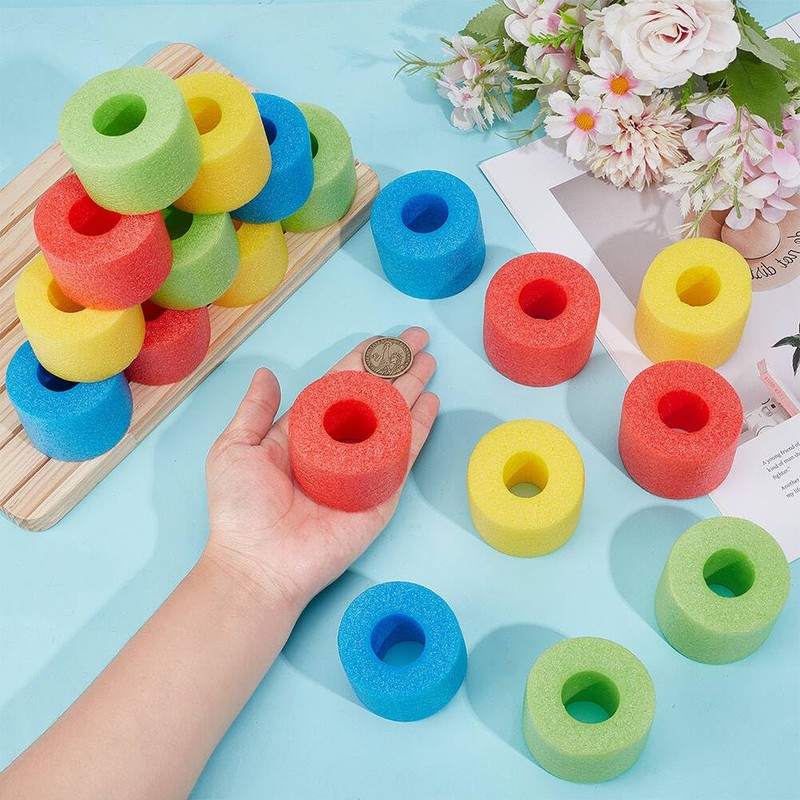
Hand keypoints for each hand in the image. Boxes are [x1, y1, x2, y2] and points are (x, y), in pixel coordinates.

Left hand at [203, 327, 438, 612]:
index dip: (362, 361)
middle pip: (373, 397)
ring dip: (411, 389)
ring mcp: (362, 469)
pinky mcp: (380, 493)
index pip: (340, 387)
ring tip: (429, 362)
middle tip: (418, 340)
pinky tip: (429, 403)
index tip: (382, 340)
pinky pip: (403, 455)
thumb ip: (255, 411)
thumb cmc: (241, 508)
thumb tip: (266, 374)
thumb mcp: (237, 448)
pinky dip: (419, 428)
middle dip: (395, 367)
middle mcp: (337, 446)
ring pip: (393, 419)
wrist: (259, 563)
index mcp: (305, 432)